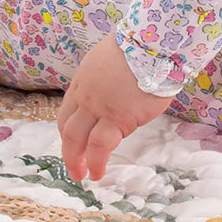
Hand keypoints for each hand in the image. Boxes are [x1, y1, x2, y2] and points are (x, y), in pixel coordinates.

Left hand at [57, 34, 176, 180]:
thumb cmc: (140, 47)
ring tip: (84, 175)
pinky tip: (98, 172)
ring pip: (78, 140)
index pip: (68, 111)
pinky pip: (100, 146)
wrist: (153, 45)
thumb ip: (105, 77)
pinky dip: (96, 162)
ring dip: (77, 161)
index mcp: (84, 80)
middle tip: (73, 166)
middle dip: (68, 150)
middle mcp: (86, 95)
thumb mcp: (110, 58)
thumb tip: (113, 88)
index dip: (69, 130)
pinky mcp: (118, 118)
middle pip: (68, 128)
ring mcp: (99, 108)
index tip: (73, 143)